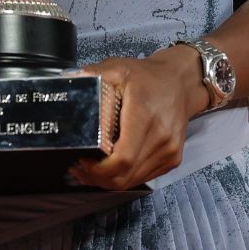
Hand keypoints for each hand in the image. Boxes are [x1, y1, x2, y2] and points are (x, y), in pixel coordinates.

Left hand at [70, 47, 205, 191]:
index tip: (82, 161)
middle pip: (125, 176)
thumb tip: (67, 82)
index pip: (123, 159)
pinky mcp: (172, 159)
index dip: (99, 169)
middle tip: (80, 167)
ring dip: (110, 180)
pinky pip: (143, 177)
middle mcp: (161, 138)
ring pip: (133, 180)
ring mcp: (169, 151)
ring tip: (91, 167)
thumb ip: (92, 76)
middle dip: (98, 178)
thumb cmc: (148, 77)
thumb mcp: (117, 68)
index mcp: (145, 116)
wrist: (180, 82)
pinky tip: (112, 166)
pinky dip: (125, 176)